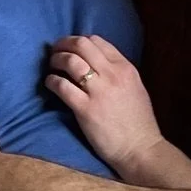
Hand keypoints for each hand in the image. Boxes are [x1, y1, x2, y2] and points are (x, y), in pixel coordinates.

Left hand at [45, 32, 165, 179]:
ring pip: (70, 61)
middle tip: (55, 51)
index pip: (97, 41)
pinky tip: (50, 83)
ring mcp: (98, 91)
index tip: (71, 48)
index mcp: (125, 68)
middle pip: (81, 45)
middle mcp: (112, 74)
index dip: (79, 41)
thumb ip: (117, 73)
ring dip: (56, 60)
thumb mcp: (134, 88)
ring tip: (51, 65)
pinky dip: (52, 81)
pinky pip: (62, 86)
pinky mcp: (85, 109)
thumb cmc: (138, 123)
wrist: (140, 149)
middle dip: (64, 44)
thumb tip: (96, 63)